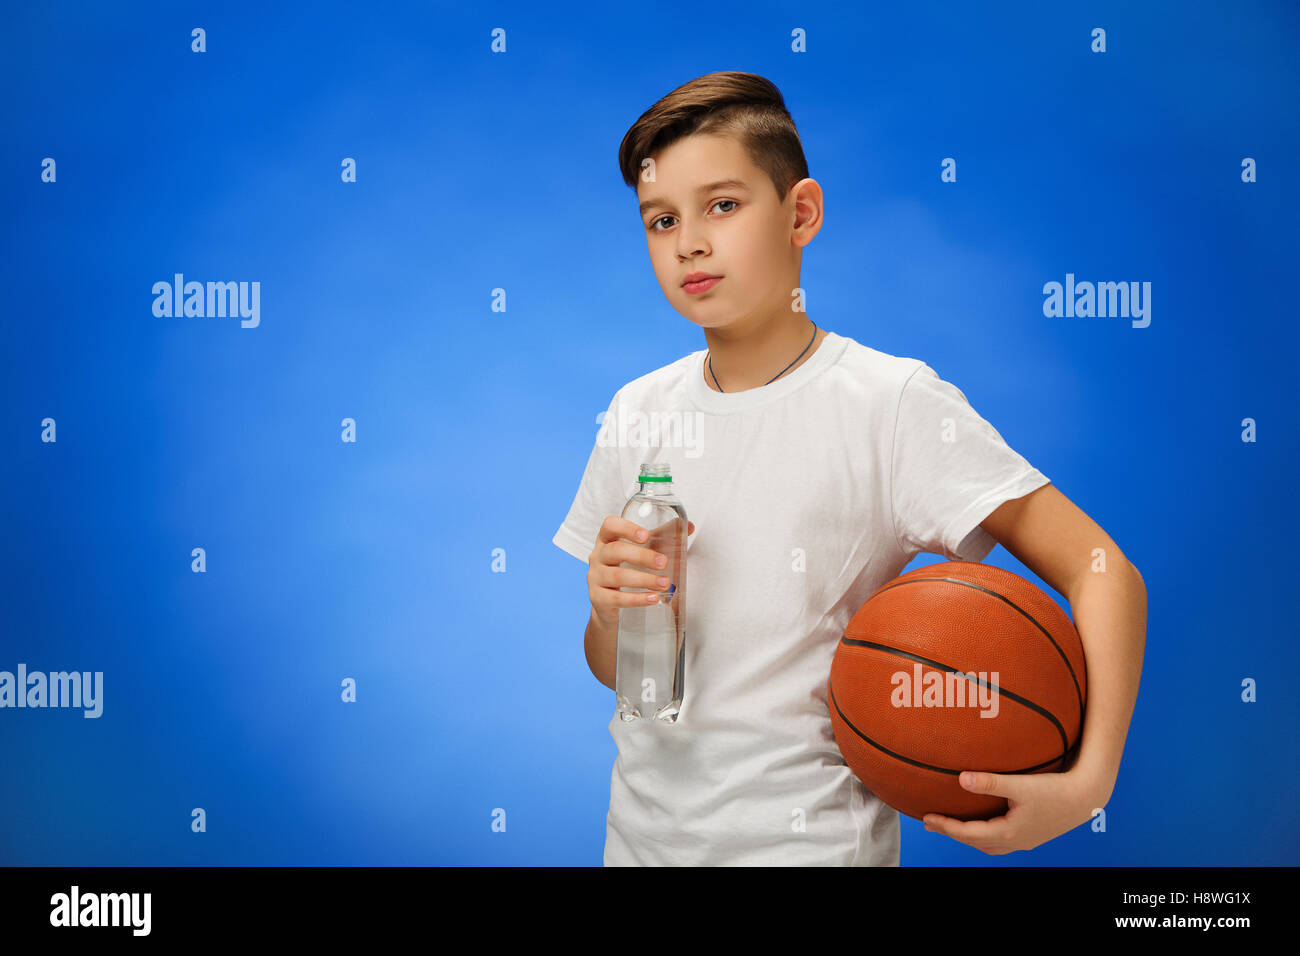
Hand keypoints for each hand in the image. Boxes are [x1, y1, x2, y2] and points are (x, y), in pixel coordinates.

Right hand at [587, 515, 694, 625]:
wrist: (610, 604)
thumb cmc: (627, 570)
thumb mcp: (641, 551)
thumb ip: (662, 537)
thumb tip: (688, 526)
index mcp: (607, 540)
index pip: (609, 526)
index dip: (626, 528)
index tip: (646, 536)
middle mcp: (597, 556)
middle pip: (615, 551)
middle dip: (642, 556)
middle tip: (663, 562)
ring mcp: (595, 578)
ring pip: (617, 576)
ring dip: (643, 579)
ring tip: (664, 583)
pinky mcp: (598, 599)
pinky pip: (616, 598)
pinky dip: (636, 599)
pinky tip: (653, 599)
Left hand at [921, 767, 1108, 853]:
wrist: (1086, 798)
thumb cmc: (1054, 790)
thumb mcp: (1020, 785)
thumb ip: (990, 782)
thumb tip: (961, 779)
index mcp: (1009, 832)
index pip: (968, 833)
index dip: (946, 826)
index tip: (926, 818)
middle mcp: (1015, 841)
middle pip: (975, 842)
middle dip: (953, 832)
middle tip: (931, 822)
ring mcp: (1024, 841)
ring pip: (989, 844)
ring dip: (969, 836)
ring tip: (952, 824)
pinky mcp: (1032, 834)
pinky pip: (1000, 840)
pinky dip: (985, 834)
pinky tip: (983, 823)